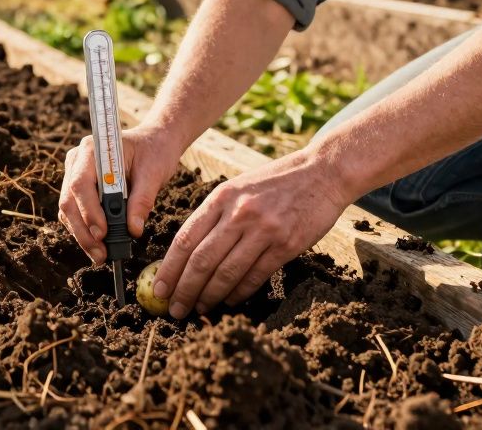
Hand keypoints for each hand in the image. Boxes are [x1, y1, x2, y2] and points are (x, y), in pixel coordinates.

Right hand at [58, 125, 181, 263]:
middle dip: (84, 231)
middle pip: (70, 200)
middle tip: (101, 254)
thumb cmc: (154, 151)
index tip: (102, 234)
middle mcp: (78, 160)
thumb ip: (142, 200)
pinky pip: (75, 212)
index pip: (81, 183)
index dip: (88, 211)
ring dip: (82, 235)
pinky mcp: (79, 187)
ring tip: (100, 255)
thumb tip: (133, 230)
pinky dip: (84, 230)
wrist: (153, 142)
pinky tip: (98, 245)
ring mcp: (75, 173)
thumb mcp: (154, 173)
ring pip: (68, 210)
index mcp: (94, 149)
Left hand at [150, 146, 348, 317]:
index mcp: (222, 197)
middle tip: (174, 309)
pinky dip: (238, 293)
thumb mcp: (238, 187)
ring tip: (198, 309)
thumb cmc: (276, 182)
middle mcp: (239, 213)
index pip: (185, 239)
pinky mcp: (286, 245)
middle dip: (184, 290)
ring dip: (209, 296)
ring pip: (226, 273)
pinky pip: (255, 276)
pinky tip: (228, 301)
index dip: (169, 269)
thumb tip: (189, 253)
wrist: (322, 172)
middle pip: (202, 260)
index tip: (159, 289)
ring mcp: (264, 230)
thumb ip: (215, 214)